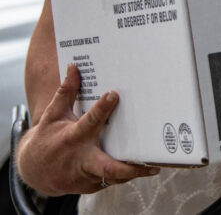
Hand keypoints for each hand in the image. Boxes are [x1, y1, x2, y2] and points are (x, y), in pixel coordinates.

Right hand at [16, 65, 158, 195]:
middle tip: (150, 162)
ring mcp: (85, 176)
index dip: (102, 108)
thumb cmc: (48, 138)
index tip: (114, 94)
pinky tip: (140, 167)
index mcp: (72, 138)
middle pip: (107, 167)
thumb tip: (74, 67)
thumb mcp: (53, 114)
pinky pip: (111, 181)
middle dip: (128, 167)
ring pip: (113, 177)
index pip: (89, 122)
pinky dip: (125, 175)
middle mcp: (80, 159)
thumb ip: (66, 92)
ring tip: (154, 165)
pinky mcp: (90, 187)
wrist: (34, 168)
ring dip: (133, 172)